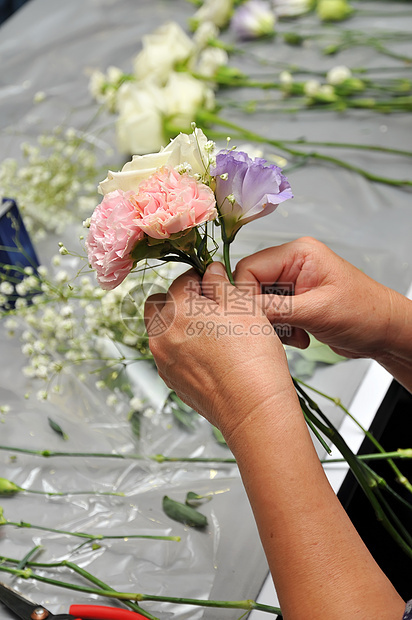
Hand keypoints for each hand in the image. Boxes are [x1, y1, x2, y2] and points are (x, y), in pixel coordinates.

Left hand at [144, 262, 295, 439]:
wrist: (253, 408)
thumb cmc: (252, 359)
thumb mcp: (243, 307)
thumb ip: (220, 284)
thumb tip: (210, 272)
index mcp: (177, 312)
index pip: (181, 281)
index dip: (201, 279)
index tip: (215, 284)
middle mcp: (162, 336)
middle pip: (158, 304)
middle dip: (178, 299)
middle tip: (207, 305)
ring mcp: (164, 361)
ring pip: (161, 331)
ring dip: (179, 324)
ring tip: (212, 332)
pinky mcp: (172, 381)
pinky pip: (169, 354)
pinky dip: (182, 348)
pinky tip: (210, 354)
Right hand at [234, 236, 401, 359]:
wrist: (386, 331)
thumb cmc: (365, 313)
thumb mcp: (318, 311)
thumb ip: (276, 309)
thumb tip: (242, 310)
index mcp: (298, 253)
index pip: (250, 267)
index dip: (246, 295)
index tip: (252, 319)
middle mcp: (293, 264)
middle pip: (252, 286)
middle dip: (261, 313)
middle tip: (277, 331)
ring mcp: (293, 283)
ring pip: (260, 303)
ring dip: (272, 325)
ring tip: (294, 336)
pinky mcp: (295, 301)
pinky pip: (272, 315)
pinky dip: (280, 330)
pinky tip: (299, 337)